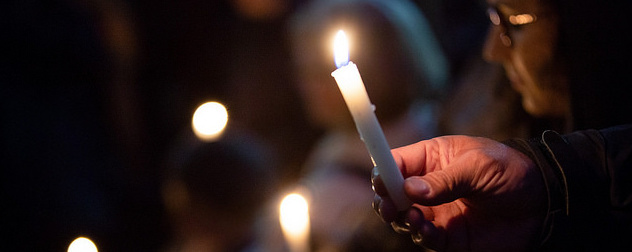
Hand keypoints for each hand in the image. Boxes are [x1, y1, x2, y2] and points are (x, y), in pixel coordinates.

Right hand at [372, 135, 546, 250]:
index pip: (396, 162)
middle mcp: (429, 186)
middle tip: (390, 206)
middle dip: (386, 200)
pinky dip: (421, 236)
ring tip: (413, 217)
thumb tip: (409, 189)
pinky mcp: (449, 237)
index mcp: (432, 159)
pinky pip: (425, 239)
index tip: (381, 182)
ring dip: (402, 219)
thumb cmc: (511, 172)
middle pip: (392, 193)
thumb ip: (444, 179)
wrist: (544, 203)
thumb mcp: (478, 166)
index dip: (383, 171)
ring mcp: (437, 212)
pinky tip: (426, 230)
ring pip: (403, 218)